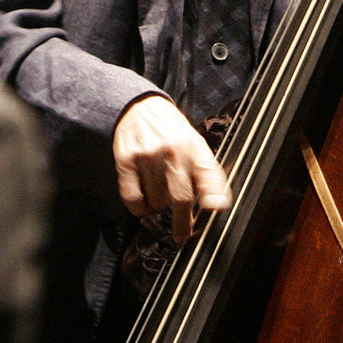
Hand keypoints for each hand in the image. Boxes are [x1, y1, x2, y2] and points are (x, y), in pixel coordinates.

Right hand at [113, 94, 230, 242]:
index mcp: (195, 148)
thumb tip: (215, 205)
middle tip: (181, 235)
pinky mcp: (127, 160)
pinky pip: (133, 198)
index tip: (216, 208)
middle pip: (181, 198)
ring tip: (158, 196)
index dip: (214, 194)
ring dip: (158, 208)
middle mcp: (173, 152)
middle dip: (182, 223)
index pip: (209, 174)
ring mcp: (148, 156)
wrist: (140, 107)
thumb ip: (206, 172)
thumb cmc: (171, 131)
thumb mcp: (195, 143)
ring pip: (156, 202)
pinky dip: (139, 208)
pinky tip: (143, 203)